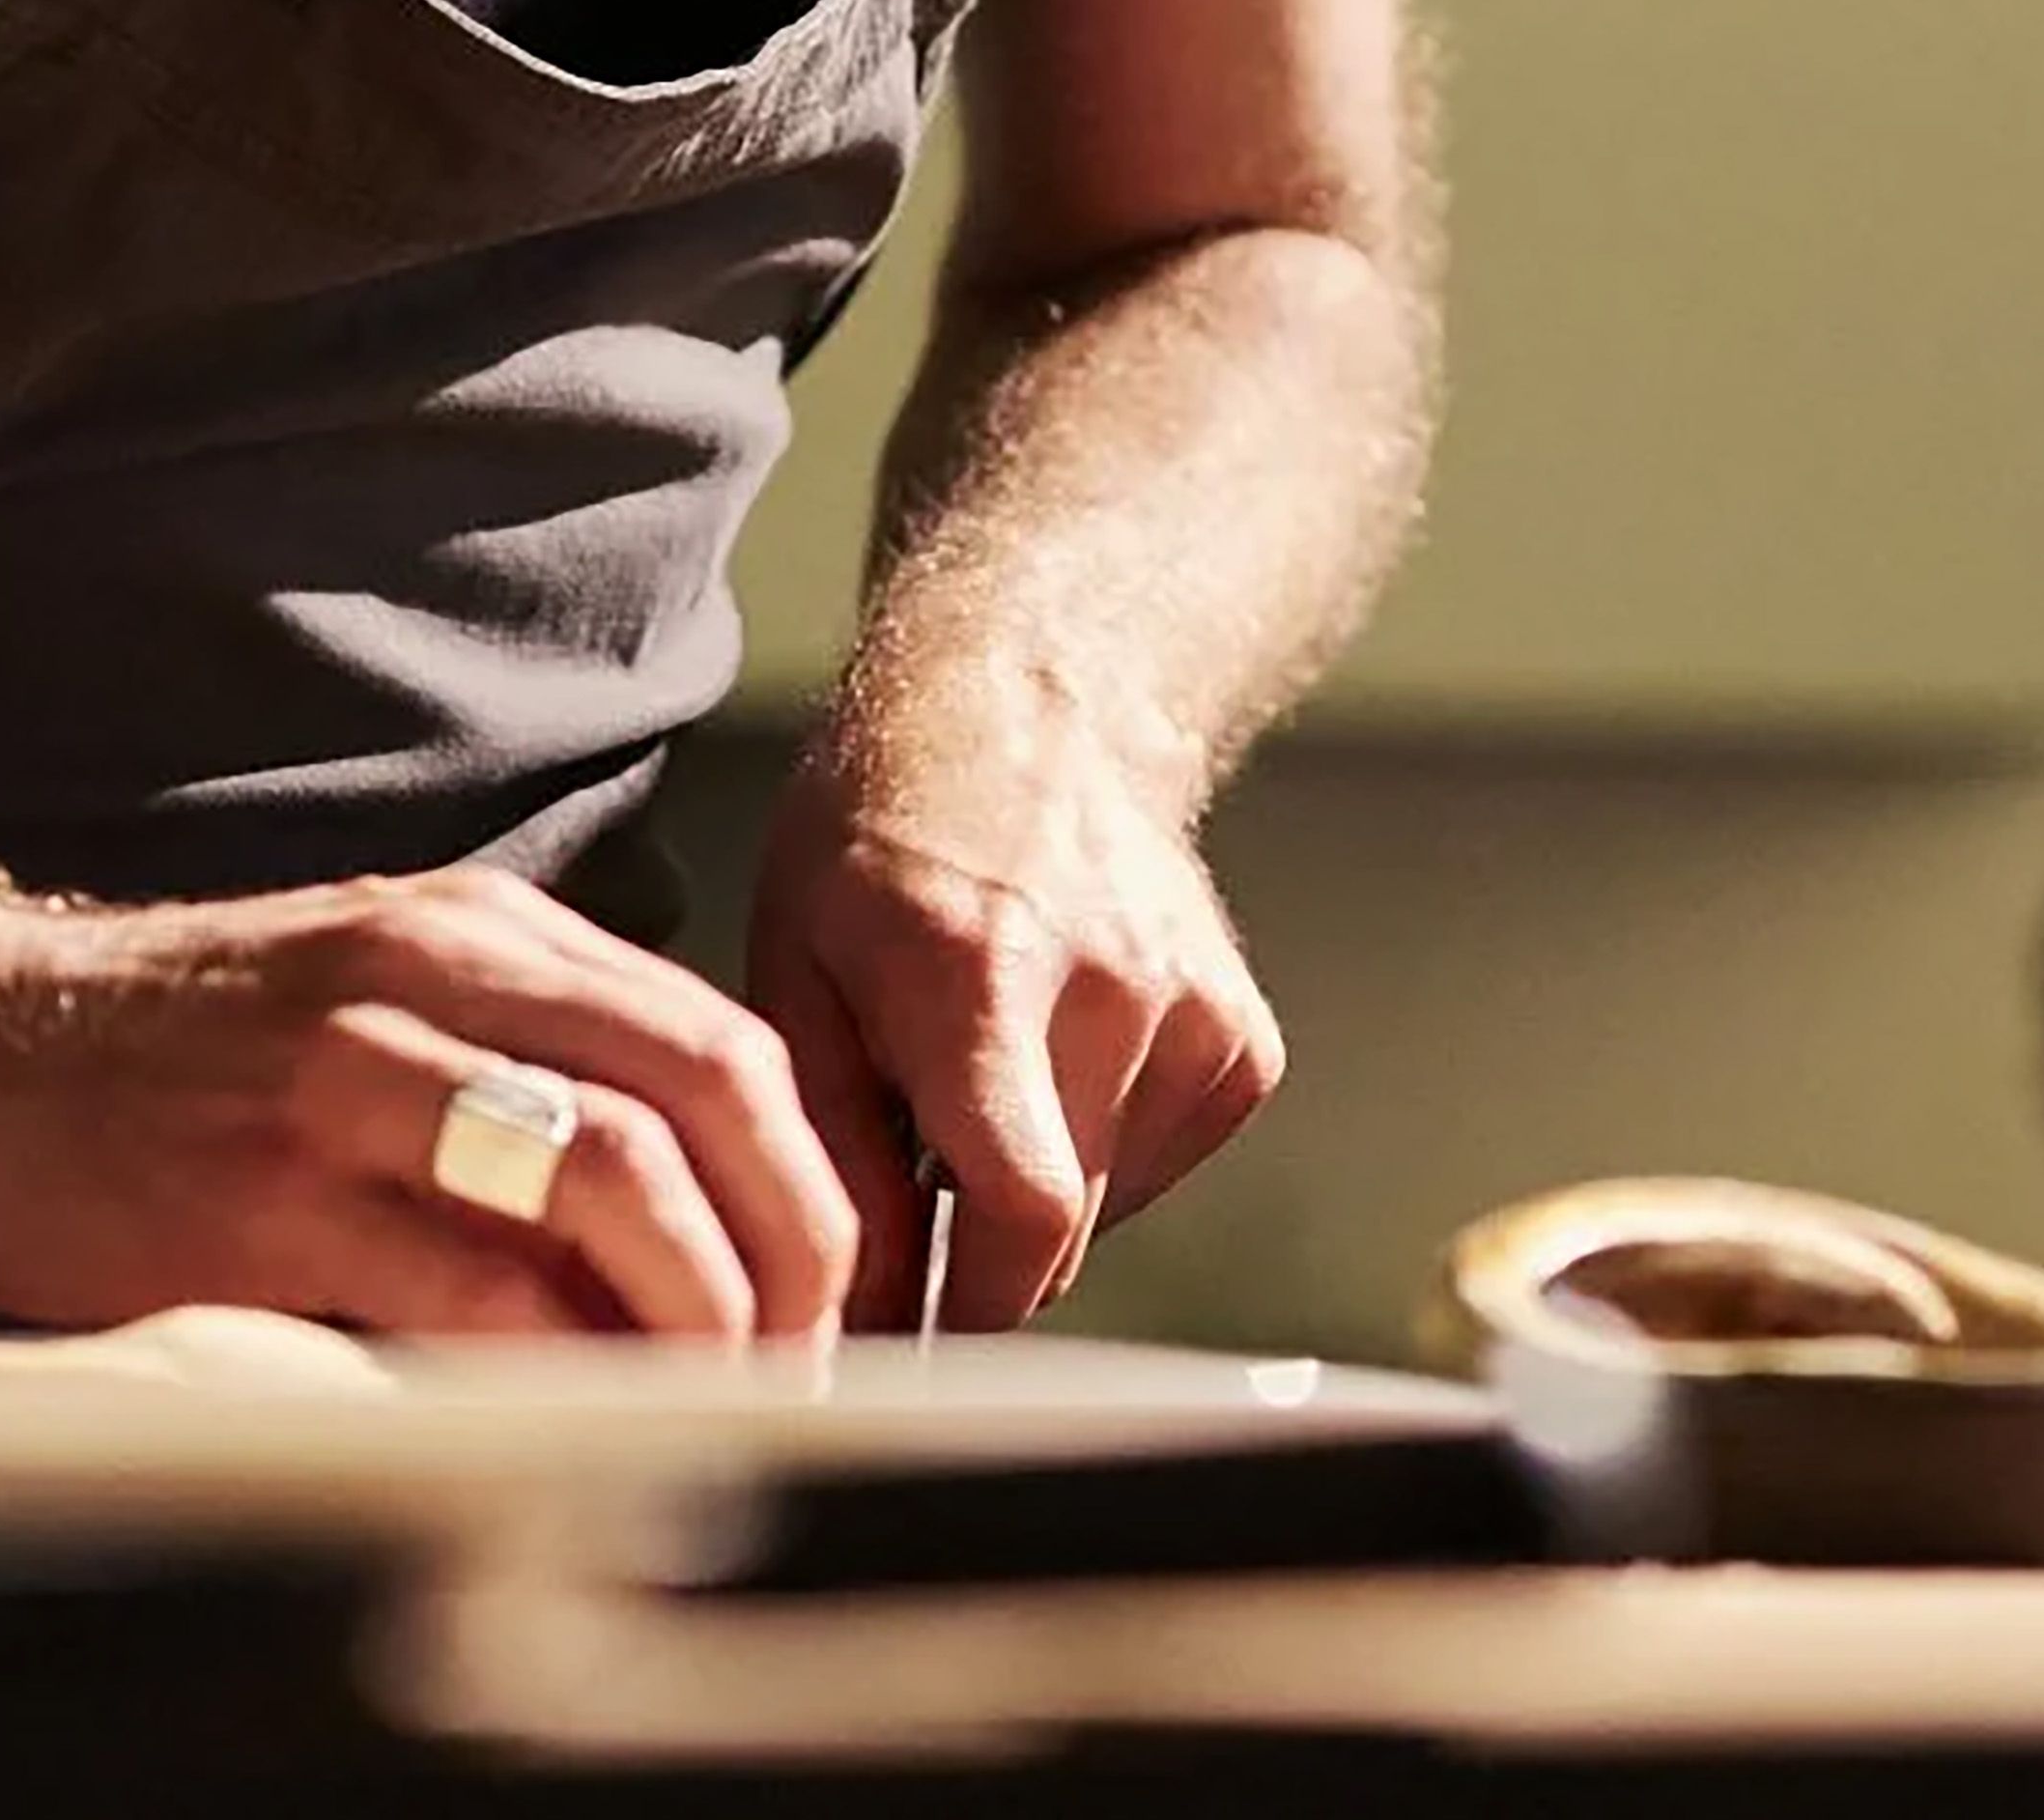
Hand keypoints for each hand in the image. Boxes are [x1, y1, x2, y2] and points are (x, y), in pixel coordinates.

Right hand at [0, 865, 859, 1342]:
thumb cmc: (165, 1046)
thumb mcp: (366, 994)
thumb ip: (512, 1059)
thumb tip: (684, 1208)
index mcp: (472, 933)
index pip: (719, 1040)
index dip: (804, 1184)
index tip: (814, 1305)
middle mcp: (429, 979)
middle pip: (710, 1092)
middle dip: (792, 1249)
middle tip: (799, 1369)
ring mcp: (348, 1081)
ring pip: (613, 1178)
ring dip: (698, 1313)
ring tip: (710, 1406)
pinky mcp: (263, 1199)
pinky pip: (470, 1290)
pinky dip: (557, 1369)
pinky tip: (569, 1422)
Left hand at [746, 692, 1283, 1331]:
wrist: (1033, 713)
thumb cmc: (884, 838)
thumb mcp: (798, 964)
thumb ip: (828, 1137)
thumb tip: (862, 1300)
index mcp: (982, 974)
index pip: (1021, 1210)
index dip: (964, 1303)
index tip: (906, 1331)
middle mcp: (1112, 989)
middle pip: (1058, 1228)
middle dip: (973, 1244)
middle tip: (909, 1171)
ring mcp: (1197, 1011)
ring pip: (1107, 1204)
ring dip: (1036, 1186)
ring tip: (982, 1074)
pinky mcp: (1245, 1041)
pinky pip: (1161, 1162)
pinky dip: (1100, 1149)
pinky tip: (1056, 1057)